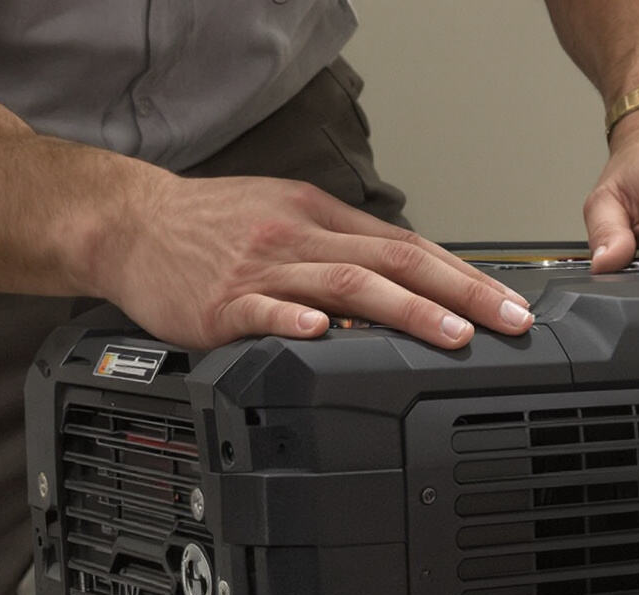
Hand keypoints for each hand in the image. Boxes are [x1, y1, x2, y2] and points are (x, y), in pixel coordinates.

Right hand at [80, 171, 535, 349]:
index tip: (508, 303)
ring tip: (450, 334)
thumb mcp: (285, 217)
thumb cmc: (212, 229)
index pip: (408, 246)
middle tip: (503, 322)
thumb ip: (342, 251)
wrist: (130, 225)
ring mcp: (262, 269)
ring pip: (345, 284)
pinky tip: (323, 334)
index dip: (465, 275)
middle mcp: (299, 237)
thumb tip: (407, 287)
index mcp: (320, 217)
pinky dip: (296, 320)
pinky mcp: (220, 303)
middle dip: (459, 294)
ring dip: (405, 310)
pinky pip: (263, 310)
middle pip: (393, 262)